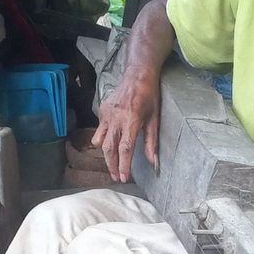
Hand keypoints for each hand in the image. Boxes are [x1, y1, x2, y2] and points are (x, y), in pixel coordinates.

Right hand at [91, 67, 159, 182]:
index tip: (123, 178)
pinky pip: (99, 130)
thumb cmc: (149, 96)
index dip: (123, 166)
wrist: (137, 75)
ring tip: (112, 164)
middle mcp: (116, 119)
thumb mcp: (154, 119)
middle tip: (116, 177)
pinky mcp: (101, 111)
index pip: (125, 149)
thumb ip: (151, 142)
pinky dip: (104, 139)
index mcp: (131, 121)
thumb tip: (154, 161)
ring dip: (105, 155)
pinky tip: (112, 141)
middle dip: (111, 166)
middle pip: (109, 149)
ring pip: (99, 142)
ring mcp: (106, 114)